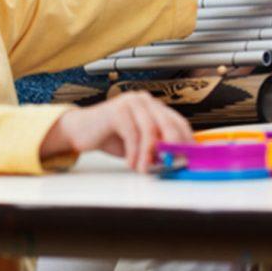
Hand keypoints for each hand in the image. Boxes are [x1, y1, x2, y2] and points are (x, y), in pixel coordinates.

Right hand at [41, 91, 192, 172]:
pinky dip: (134, 152)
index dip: (186, 141)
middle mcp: (146, 101)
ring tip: (145, 169)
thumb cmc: (111, 137)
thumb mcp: (139, 145)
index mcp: (155, 107)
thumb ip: (156, 149)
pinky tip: (131, 163)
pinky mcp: (117, 110)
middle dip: (173, 147)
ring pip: (150, 130)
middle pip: (169, 123)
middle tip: (172, 165)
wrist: (81, 131)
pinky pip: (132, 134)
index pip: (178, 122)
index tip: (191, 159)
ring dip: (149, 154)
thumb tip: (175, 162)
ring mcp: (132, 102)